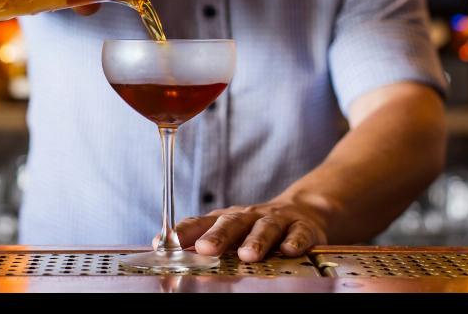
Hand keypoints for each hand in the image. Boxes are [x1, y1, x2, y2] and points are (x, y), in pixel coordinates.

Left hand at [175, 198, 328, 262]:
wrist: (304, 212)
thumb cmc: (256, 227)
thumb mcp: (231, 232)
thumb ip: (201, 241)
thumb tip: (163, 250)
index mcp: (227, 218)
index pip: (201, 222)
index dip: (183, 231)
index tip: (165, 243)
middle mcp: (249, 217)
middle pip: (232, 222)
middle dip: (218, 235)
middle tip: (204, 249)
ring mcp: (276, 221)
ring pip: (265, 228)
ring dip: (256, 240)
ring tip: (247, 255)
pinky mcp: (302, 228)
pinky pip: (299, 233)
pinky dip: (294, 241)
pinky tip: (289, 251)